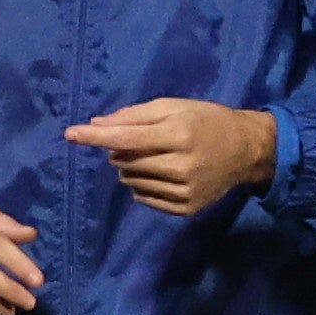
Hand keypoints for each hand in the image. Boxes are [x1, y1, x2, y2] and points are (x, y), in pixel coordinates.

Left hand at [68, 101, 278, 217]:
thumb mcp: (174, 106)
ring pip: (131, 181)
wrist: (245, 149)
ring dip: (130, 168)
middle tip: (140, 141)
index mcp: (178, 134)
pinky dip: (142, 185)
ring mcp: (183, 191)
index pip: (124, 137)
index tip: (70, 133)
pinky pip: (144, 198)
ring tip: (153, 157)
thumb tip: (96, 124)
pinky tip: (159, 174)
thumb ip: (135, 115)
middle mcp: (180, 165)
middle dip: (120, 151)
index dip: (94, 136)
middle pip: (125, 162)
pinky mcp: (185, 208)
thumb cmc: (205, 120)